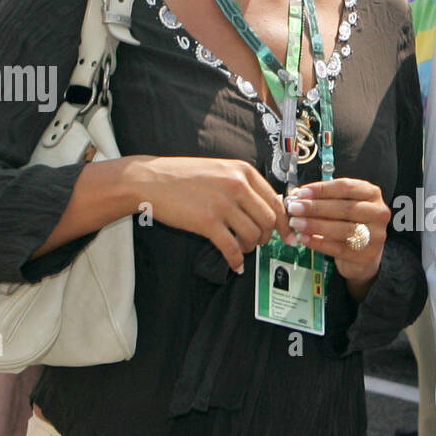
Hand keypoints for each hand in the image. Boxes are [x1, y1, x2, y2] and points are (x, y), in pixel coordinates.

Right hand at [131, 155, 290, 271]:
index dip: (284, 223)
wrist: (149, 180)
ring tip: (240, 248)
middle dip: (266, 237)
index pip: (275, 201)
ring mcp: (222, 204)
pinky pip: (231, 247)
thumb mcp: (220, 170)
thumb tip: (269, 208)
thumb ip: (244, 185)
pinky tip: (234, 265)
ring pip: (252, 235)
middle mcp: (237, 185)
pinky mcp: (207, 222)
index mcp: (243, 171)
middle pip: (268, 220)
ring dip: (249, 247)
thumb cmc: (183, 177)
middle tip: (257, 242)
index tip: (287, 235)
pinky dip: (236, 260)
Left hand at [286, 178, 389, 294]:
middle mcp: (378, 212)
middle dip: (315, 208)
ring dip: (315, 225)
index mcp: (372, 194)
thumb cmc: (351, 223)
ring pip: (342, 228)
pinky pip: (338, 248)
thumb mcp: (343, 205)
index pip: (346, 187)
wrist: (365, 253)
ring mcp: (375, 235)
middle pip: (344, 208)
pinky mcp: (366, 254)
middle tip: (295, 208)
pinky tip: (304, 238)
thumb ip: (324, 199)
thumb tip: (298, 196)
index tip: (302, 193)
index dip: (322, 189)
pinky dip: (319, 243)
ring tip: (296, 223)